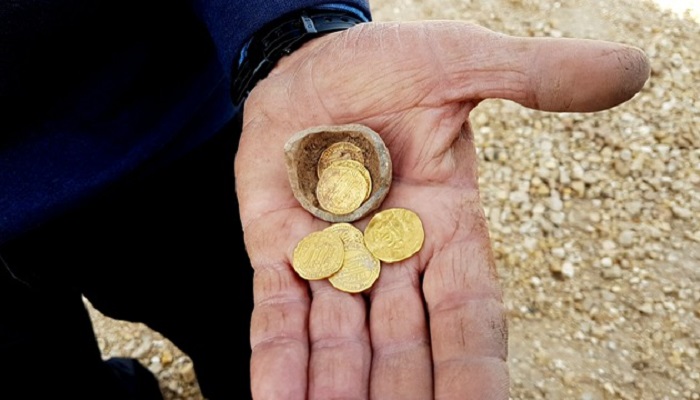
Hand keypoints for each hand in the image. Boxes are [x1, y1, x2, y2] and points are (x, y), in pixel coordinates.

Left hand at [235, 21, 648, 398]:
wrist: (309, 58)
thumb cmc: (386, 62)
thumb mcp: (464, 63)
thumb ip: (537, 77)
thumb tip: (634, 68)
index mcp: (447, 230)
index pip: (469, 321)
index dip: (473, 375)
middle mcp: (392, 258)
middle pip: (404, 349)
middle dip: (402, 397)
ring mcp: (332, 258)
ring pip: (340, 344)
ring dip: (337, 393)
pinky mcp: (276, 250)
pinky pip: (277, 315)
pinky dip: (279, 362)